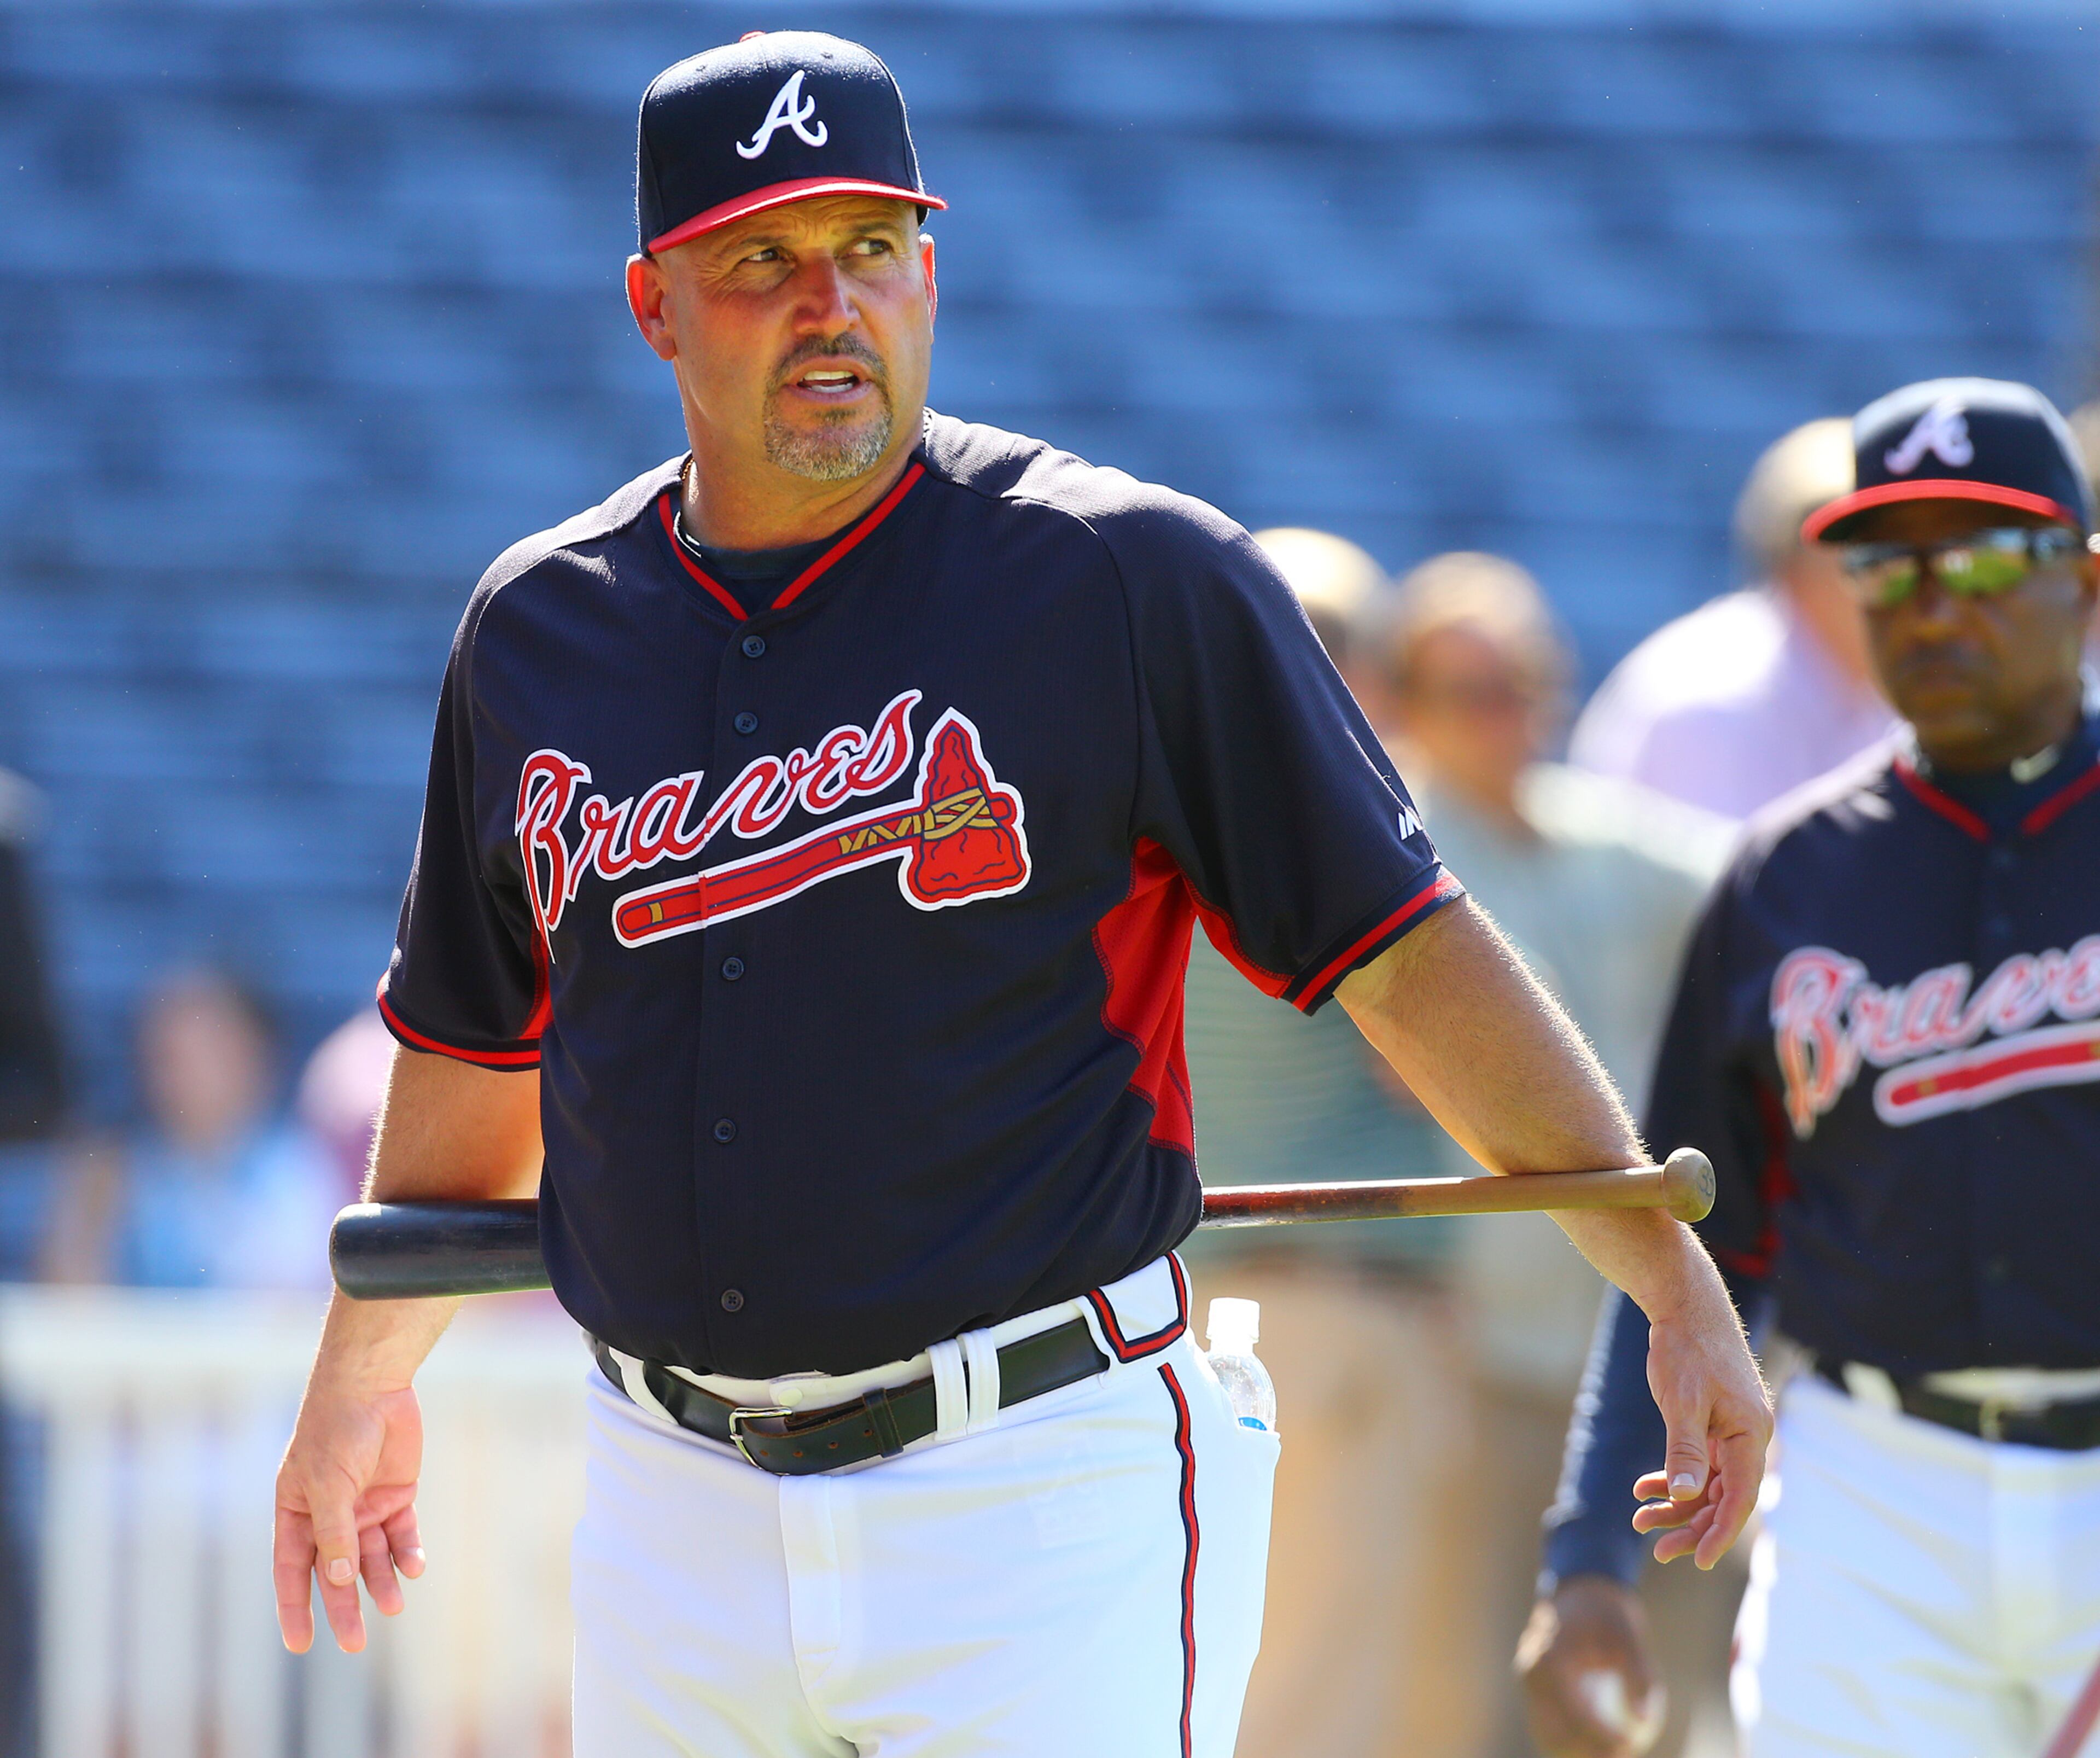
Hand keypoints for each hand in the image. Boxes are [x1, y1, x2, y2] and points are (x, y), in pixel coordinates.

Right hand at [274, 1380, 427, 1652]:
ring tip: (393, 1605)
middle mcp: (329, 1515)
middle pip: (335, 1572)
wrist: (373, 1387)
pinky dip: (407, 1552)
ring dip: (381, 1581)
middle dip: (343, 1607)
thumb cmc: (337, 1431)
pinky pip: (401, 1533)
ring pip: (371, 1557)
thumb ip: (334, 1533)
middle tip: (354, 1645)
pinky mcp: (396, 1494)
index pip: (292, 1569)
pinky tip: (414, 1567)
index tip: (300, 1643)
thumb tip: (337, 1581)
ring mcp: (363, 1506)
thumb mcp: (329, 1485)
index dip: (295, 1606)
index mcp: (297, 1512)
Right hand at [1515, 1576, 1664, 1757]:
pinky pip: (1547, 1722)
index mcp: (1550, 1660)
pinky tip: (1596, 1748)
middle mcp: (1531, 1673)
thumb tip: (1644, 1719)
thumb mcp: (1630, 1640)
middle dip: (1588, 1752)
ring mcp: (1527, 1682)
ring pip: (1546, 1731)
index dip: (1602, 1736)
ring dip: (1575, 1750)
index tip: (1630, 1745)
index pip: (1575, 1712)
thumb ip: (1638, 1678)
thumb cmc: (1608, 1615)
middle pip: (1555, 1730)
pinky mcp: (1532, 1687)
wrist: (1579, 1592)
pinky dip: (1568, 1738)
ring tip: (1611, 1754)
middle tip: (1623, 1754)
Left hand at [1637, 1286, 1770, 1567]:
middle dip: (1692, 1526)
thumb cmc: (1686, 1349)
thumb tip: (1686, 1495)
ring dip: (1678, 1505)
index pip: (1740, 1498)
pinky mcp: (1711, 1424)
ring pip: (1707, 1484)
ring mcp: (1730, 1432)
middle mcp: (1746, 1439)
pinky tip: (1644, 1488)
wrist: (1685, 1306)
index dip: (1720, 1533)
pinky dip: (1672, 1478)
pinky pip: (1696, 1464)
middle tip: (1658, 1550)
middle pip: (1723, 1498)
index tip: (1697, 1560)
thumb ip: (1684, 1449)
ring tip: (1640, 1520)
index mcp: (1750, 1435)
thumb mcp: (1681, 1401)